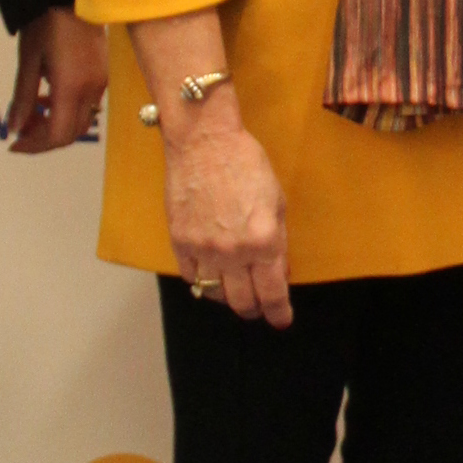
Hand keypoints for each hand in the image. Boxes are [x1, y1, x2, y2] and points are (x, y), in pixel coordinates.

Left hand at [8, 7, 107, 152]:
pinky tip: (50, 95)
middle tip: (21, 128)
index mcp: (71, 86)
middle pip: (72, 132)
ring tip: (33, 109)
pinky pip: (87, 104)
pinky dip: (67, 109)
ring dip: (56, 124)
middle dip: (44, 137)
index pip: (58, 135)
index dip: (35, 146)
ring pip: (81, 120)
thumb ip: (22, 97)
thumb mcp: (28, 60)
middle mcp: (91, 88)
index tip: (15, 143)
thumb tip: (15, 127)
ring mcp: (101, 81)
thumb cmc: (47, 21)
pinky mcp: (103, 74)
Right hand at [162, 95, 292, 326]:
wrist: (204, 142)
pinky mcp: (179, 242)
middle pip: (244, 302)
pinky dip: (203, 283)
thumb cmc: (246, 164)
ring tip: (236, 291)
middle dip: (256, 309)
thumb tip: (280, 272)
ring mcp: (203, 250)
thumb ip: (279, 241)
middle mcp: (233, 252)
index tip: (282, 320)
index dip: (279, 312)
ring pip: (216, 296)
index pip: (273, 293)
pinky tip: (212, 275)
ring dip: (229, 299)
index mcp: (264, 241)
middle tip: (260, 306)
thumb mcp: (276, 201)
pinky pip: (191, 278)